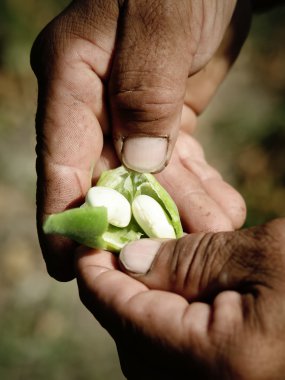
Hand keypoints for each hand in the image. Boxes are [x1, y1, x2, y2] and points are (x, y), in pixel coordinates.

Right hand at [31, 0, 250, 280]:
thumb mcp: (160, 22)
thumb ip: (144, 91)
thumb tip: (139, 162)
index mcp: (73, 75)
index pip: (61, 156)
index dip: (64, 215)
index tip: (69, 267)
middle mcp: (94, 100)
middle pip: (108, 176)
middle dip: (140, 220)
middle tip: (174, 253)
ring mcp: (129, 112)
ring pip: (148, 176)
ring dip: (181, 207)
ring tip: (216, 229)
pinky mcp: (162, 119)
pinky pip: (176, 163)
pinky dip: (197, 187)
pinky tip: (220, 207)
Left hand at [76, 218, 284, 379]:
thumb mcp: (265, 256)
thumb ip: (191, 258)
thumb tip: (130, 258)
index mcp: (213, 363)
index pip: (121, 312)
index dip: (97, 272)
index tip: (88, 241)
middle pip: (130, 333)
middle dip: (120, 286)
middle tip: (123, 245)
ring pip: (151, 347)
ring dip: (142, 302)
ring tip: (152, 262)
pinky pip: (177, 356)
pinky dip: (167, 320)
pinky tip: (181, 291)